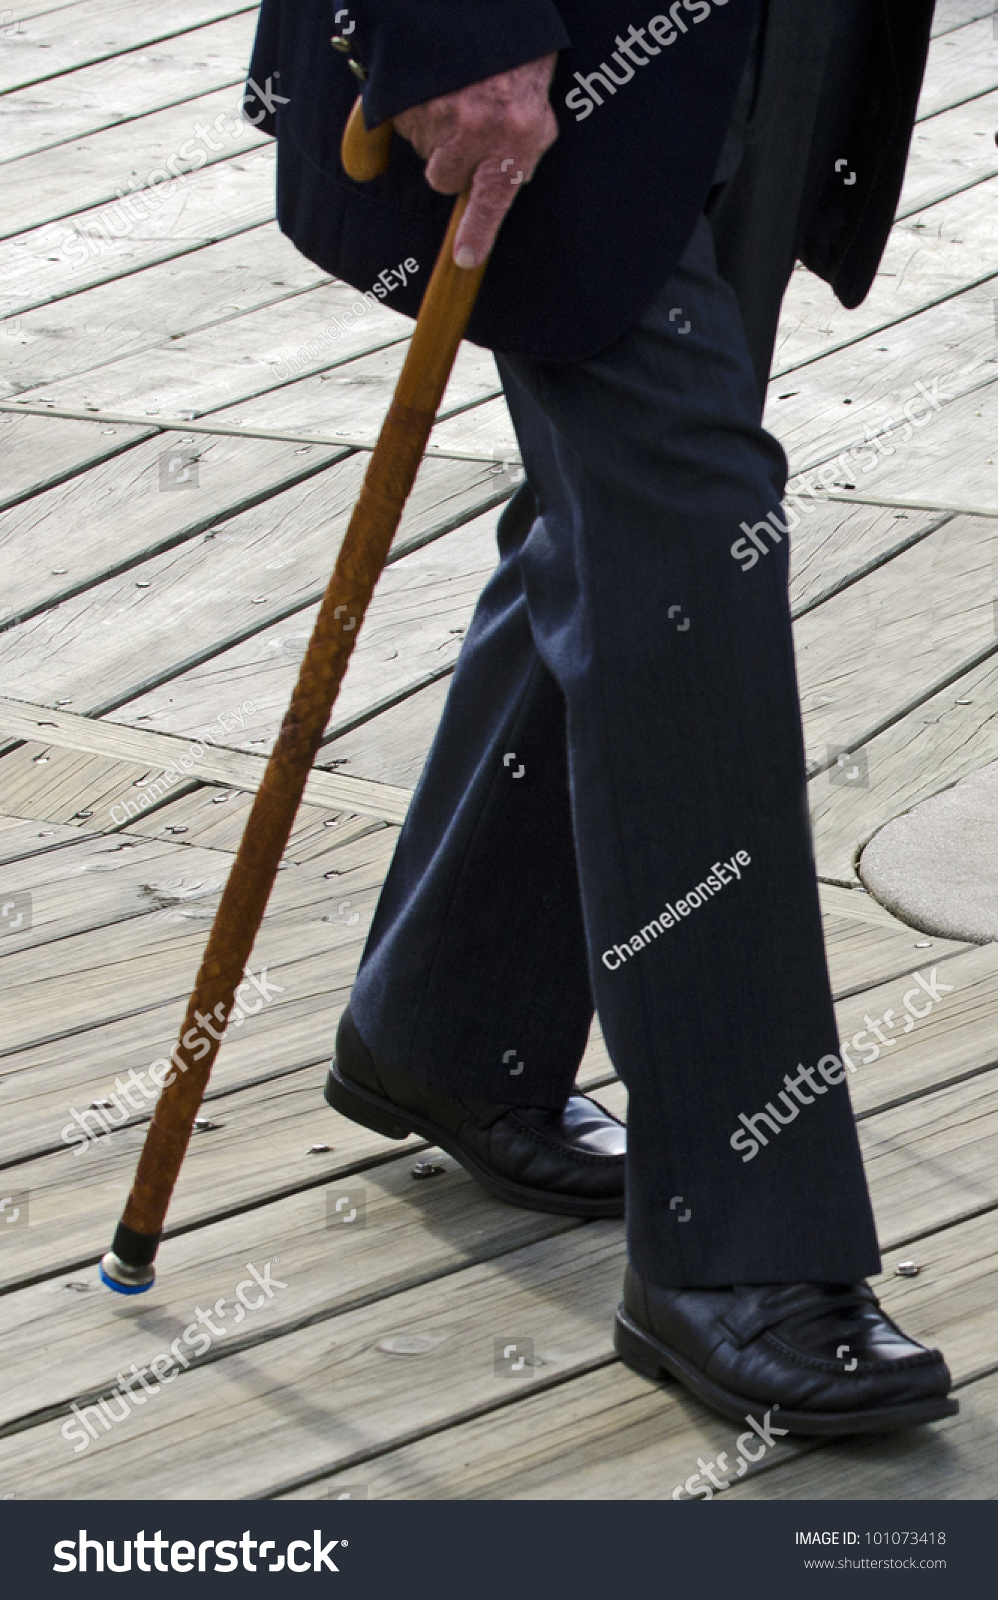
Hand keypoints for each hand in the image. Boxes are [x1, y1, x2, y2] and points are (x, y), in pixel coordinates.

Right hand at [393, 54, 557, 268]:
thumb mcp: (538, 110)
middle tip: (468, 129)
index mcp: (513, 137)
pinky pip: (403, 125)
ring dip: (436, 134)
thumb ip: (524, 154)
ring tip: (458, 98)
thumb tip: (509, 185)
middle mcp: (475, 130)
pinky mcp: (407, 99)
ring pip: (424, 152)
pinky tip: (438, 89)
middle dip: (452, 162)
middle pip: (443, 179)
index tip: (466, 258)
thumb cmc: (517, 62)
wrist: (485, 14)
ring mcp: (438, 115)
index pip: (491, 202)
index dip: (478, 233)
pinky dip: (417, 113)